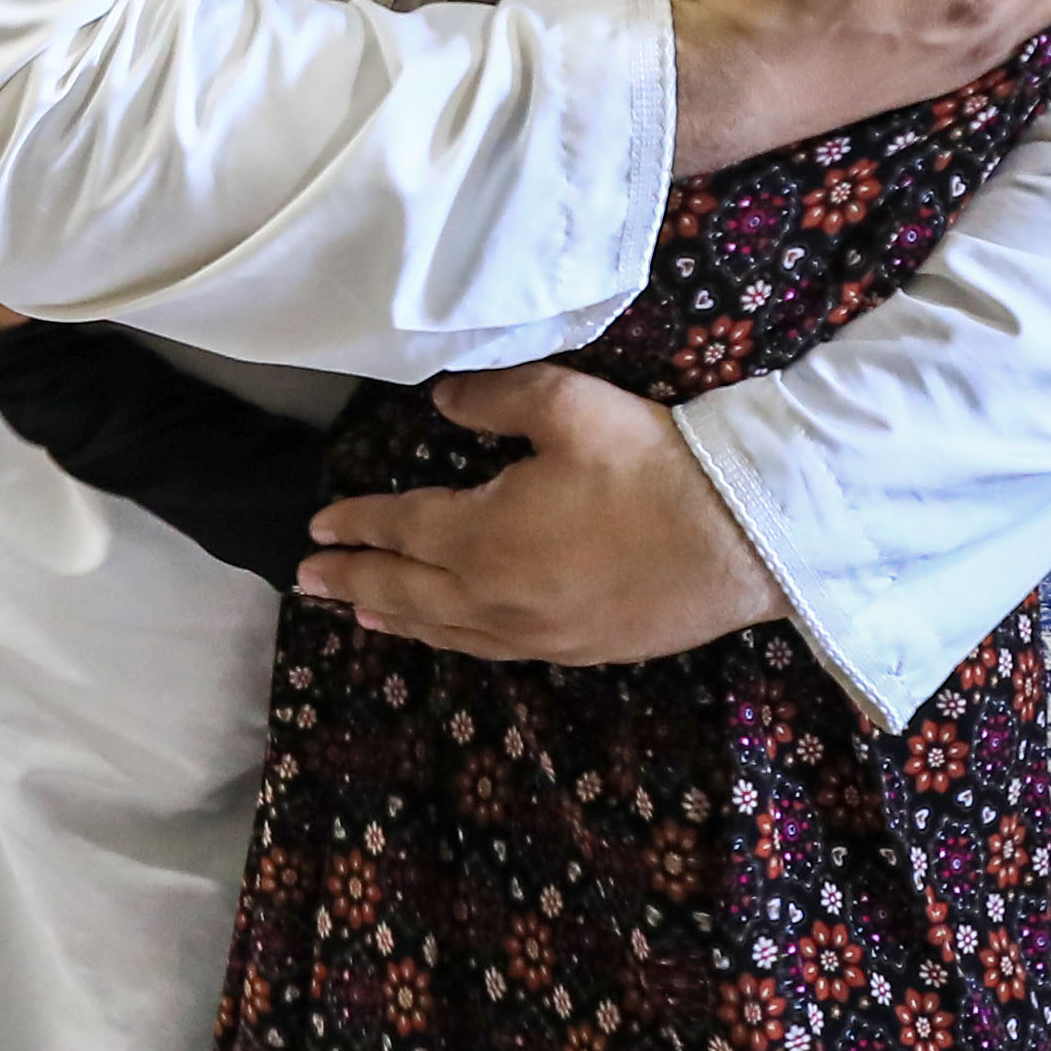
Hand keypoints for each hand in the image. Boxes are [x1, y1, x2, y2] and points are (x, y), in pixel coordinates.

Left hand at [301, 367, 781, 666]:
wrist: (743, 538)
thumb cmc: (654, 465)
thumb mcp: (569, 406)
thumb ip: (495, 399)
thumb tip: (441, 401)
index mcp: (483, 537)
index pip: (402, 529)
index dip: (358, 524)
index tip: (319, 526)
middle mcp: (496, 597)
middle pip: (405, 591)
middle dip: (352, 581)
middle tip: (307, 580)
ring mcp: (536, 635)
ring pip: (444, 629)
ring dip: (395, 617)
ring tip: (358, 612)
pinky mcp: (576, 650)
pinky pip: (490, 649)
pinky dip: (449, 639)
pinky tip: (446, 634)